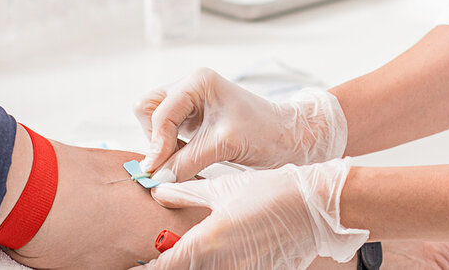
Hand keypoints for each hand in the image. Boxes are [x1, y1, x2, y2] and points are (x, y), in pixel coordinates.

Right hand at [134, 68, 346, 180]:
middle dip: (155, 138)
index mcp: (198, 82)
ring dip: (162, 145)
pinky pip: (166, 133)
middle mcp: (190, 87)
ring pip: (154, 122)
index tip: (157, 171)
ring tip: (186, 160)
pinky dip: (171, 149)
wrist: (288, 137)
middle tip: (171, 162)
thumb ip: (184, 161)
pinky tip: (189, 159)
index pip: (160, 112)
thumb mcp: (223, 146)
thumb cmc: (265, 132)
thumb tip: (154, 179)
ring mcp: (190, 103)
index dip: (158, 143)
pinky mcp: (193, 119)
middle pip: (148, 110)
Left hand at [134, 159, 367, 269]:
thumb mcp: (223, 187)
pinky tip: (233, 249)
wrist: (317, 206)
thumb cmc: (272, 191)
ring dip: (198, 264)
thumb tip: (158, 190)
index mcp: (205, 243)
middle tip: (164, 255)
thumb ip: (185, 192)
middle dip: (171, 264)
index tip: (131, 265)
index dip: (141, 269)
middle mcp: (220, 266)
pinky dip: (224, 265)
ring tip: (199, 249)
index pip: (159, 269)